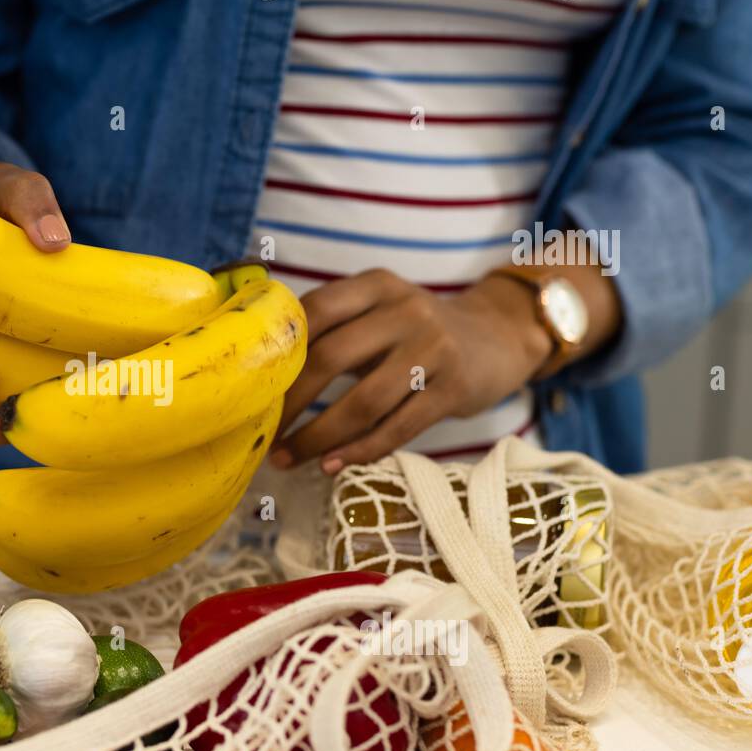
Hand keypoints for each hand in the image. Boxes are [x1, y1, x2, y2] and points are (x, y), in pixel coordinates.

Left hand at [270, 268, 553, 472]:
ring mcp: (433, 348)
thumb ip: (333, 328)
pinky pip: (397, 427)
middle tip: (263, 434)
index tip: (251, 388)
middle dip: (289, 403)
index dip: (278, 353)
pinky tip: (331, 464)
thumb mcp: (380, 311)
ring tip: (288, 458)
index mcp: (375, 285)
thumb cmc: (416, 333)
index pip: (313, 312)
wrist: (500, 337)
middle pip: (330, 358)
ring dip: (318, 437)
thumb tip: (262, 372)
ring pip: (362, 402)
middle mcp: (404, 310)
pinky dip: (358, 450)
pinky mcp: (453, 389)